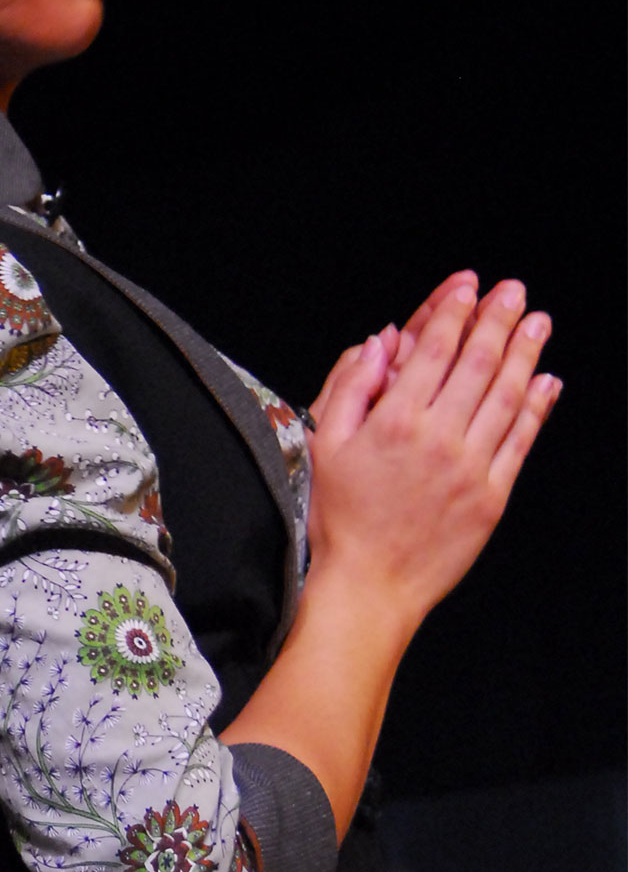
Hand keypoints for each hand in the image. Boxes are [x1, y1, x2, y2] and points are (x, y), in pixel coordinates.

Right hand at [224, 273, 559, 838]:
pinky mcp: (492, 496)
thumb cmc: (337, 516)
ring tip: (538, 322)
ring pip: (506, 395)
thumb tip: (381, 341)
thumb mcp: (324, 442)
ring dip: (526, 353)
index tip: (469, 286)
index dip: (453, 311)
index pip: (432, 349)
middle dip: (498, 320)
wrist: (367, 585)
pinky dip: (537, 407)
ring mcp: (471, 467)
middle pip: (478, 363)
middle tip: (514, 291)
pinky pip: (521, 440)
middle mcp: (438, 436)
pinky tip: (546, 382)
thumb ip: (351, 385)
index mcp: (394, 419)